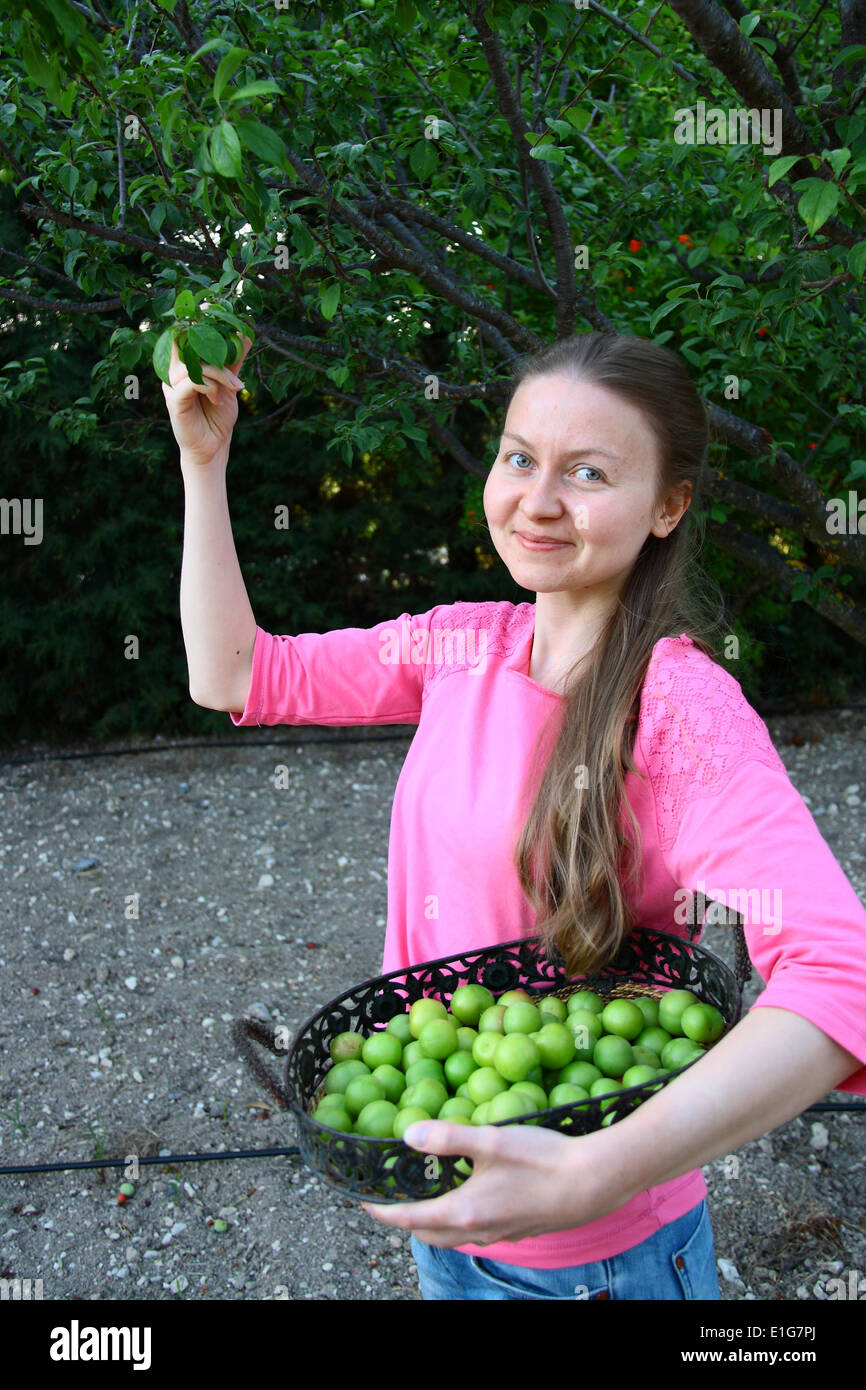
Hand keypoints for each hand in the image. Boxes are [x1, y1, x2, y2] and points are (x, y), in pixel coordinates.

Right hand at [162, 316, 252, 466]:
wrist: (214, 447)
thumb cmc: (218, 415)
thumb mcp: (230, 383)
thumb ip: (233, 360)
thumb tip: (245, 333)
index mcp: (183, 364)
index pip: (183, 334)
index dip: (193, 317)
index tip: (211, 303)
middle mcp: (172, 371)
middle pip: (187, 343)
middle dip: (210, 338)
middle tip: (232, 336)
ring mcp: (170, 385)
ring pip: (194, 364)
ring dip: (220, 372)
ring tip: (235, 387)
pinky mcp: (173, 400)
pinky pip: (192, 382)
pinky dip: (211, 386)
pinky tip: (220, 397)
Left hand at [361, 1120, 633, 1247]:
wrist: (595, 1182)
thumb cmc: (543, 1159)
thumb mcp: (492, 1140)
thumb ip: (449, 1137)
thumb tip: (408, 1135)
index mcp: (465, 1211)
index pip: (411, 1218)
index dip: (383, 1212)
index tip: (363, 1203)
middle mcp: (480, 1229)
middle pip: (431, 1234)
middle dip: (406, 1221)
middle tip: (390, 1201)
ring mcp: (502, 1233)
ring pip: (456, 1236)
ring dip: (434, 1223)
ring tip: (425, 1198)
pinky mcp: (520, 1229)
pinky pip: (479, 1232)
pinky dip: (461, 1220)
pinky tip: (471, 1198)